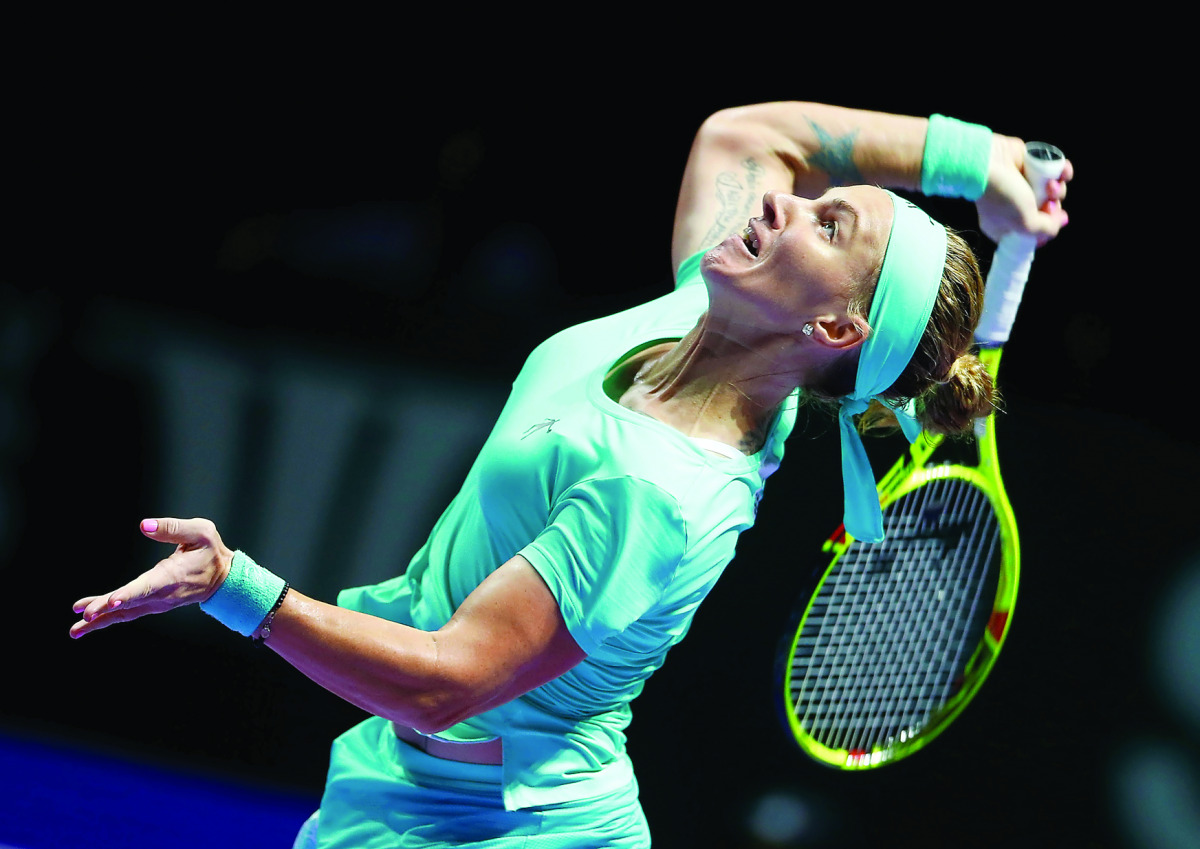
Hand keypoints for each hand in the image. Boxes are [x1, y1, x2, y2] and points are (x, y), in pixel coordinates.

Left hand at [70, 517, 233, 638]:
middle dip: (107, 609)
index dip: (129, 594)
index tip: (111, 602)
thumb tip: (144, 525)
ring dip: (101, 620)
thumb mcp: (201, 531)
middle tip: (85, 615)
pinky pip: (128, 613)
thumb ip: (173, 527)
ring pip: (126, 613)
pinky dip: (108, 617)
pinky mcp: (153, 605)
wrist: (223, 580)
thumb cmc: (211, 552)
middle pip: (131, 603)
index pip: (148, 586)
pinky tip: (89, 619)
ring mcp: (158, 602)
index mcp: (173, 575)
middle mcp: (163, 594)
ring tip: (76, 629)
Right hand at [976, 133, 1072, 246]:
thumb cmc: (1003, 197)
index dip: (1045, 231)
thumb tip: (1061, 221)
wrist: (989, 162)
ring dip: (1058, 189)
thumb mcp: (1025, 224)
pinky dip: (1063, 171)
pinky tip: (1061, 170)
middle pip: (1046, 213)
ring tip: (1050, 184)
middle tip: (1049, 203)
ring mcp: (1025, 186)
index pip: (1032, 235)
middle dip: (1053, 208)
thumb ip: (1047, 229)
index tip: (1052, 224)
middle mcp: (1015, 207)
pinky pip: (1056, 172)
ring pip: (1053, 193)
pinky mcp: (1032, 167)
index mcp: (1007, 225)